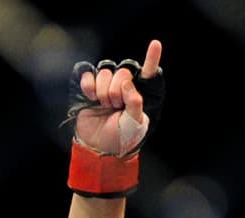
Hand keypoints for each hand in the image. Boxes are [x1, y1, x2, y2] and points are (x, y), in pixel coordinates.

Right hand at [71, 38, 162, 155]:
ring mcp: (106, 85)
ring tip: (105, 107)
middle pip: (122, 71)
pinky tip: (91, 98)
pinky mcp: (90, 88)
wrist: (100, 146)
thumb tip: (126, 83)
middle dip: (117, 91)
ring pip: (105, 72)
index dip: (151, 58)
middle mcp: (123, 86)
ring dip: (103, 91)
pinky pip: (89, 74)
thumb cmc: (121, 137)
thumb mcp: (135, 124)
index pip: (147, 73)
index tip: (155, 44)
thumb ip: (135, 103)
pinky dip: (89, 86)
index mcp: (138, 93)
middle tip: (115, 107)